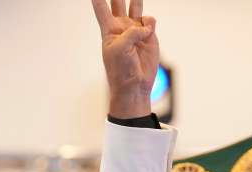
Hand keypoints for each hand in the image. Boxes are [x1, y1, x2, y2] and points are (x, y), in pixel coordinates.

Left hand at [91, 0, 158, 118]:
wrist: (134, 84)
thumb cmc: (121, 69)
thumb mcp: (120, 48)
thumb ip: (132, 32)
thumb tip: (147, 26)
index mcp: (109, 30)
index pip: (101, 9)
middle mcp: (122, 27)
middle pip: (118, 3)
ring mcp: (136, 30)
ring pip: (135, 6)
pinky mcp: (149, 35)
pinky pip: (150, 21)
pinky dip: (150, 23)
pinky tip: (148, 32)